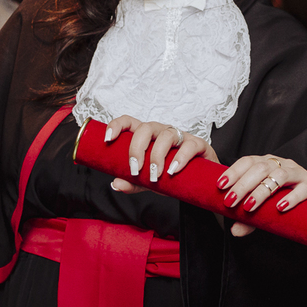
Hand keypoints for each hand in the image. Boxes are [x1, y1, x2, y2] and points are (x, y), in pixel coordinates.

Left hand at [103, 115, 217, 194]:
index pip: (130, 122)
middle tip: (135, 170)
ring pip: (166, 135)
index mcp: (147, 137)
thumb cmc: (170, 175)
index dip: (117, 125)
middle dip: (137, 148)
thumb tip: (116, 184)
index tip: (108, 139)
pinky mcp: (197, 144)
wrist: (198, 182)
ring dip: (157, 157)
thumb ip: (132, 183)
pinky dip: (180, 158)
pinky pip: (188, 146)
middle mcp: (162, 132)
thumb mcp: (148, 181)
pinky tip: (173, 170)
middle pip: (146, 128)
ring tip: (154, 176)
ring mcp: (180, 136)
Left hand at [218, 155, 306, 237]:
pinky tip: (281, 207)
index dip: (234, 171)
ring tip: (250, 206)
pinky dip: (292, 197)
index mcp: (267, 164)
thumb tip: (234, 231)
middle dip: (243, 184)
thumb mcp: (264, 211)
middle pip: (261, 168)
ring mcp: (299, 173)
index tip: (220, 186)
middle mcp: (282, 164)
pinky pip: (304, 188)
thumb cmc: (285, 202)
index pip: (248, 161)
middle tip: (230, 202)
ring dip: (263, 191)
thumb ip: (250, 220)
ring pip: (280, 175)